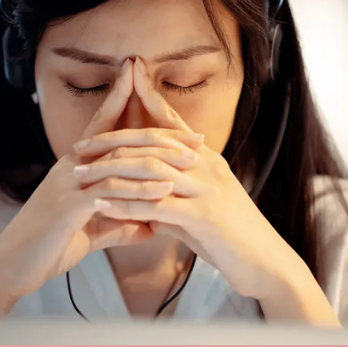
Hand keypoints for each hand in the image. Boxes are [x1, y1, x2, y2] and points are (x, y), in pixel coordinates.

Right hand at [0, 59, 203, 314]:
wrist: (11, 267)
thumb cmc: (48, 246)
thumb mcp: (90, 231)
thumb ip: (120, 223)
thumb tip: (151, 226)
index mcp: (75, 168)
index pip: (104, 128)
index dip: (126, 105)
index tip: (154, 91)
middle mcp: (71, 169)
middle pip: (119, 139)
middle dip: (159, 133)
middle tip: (195, 136)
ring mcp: (67, 186)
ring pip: (118, 163)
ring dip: (157, 160)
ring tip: (190, 161)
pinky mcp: (67, 208)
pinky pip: (109, 193)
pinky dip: (138, 191)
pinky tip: (163, 191)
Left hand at [73, 57, 303, 300]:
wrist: (268, 264)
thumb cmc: (233, 240)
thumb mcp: (199, 213)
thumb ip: (172, 202)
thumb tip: (145, 205)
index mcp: (208, 160)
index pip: (173, 124)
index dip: (148, 100)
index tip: (124, 83)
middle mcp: (208, 167)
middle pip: (154, 141)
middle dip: (113, 141)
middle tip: (79, 147)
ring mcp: (208, 190)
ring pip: (152, 169)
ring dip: (111, 171)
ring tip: (80, 175)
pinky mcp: (205, 216)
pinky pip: (157, 205)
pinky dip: (126, 204)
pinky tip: (102, 205)